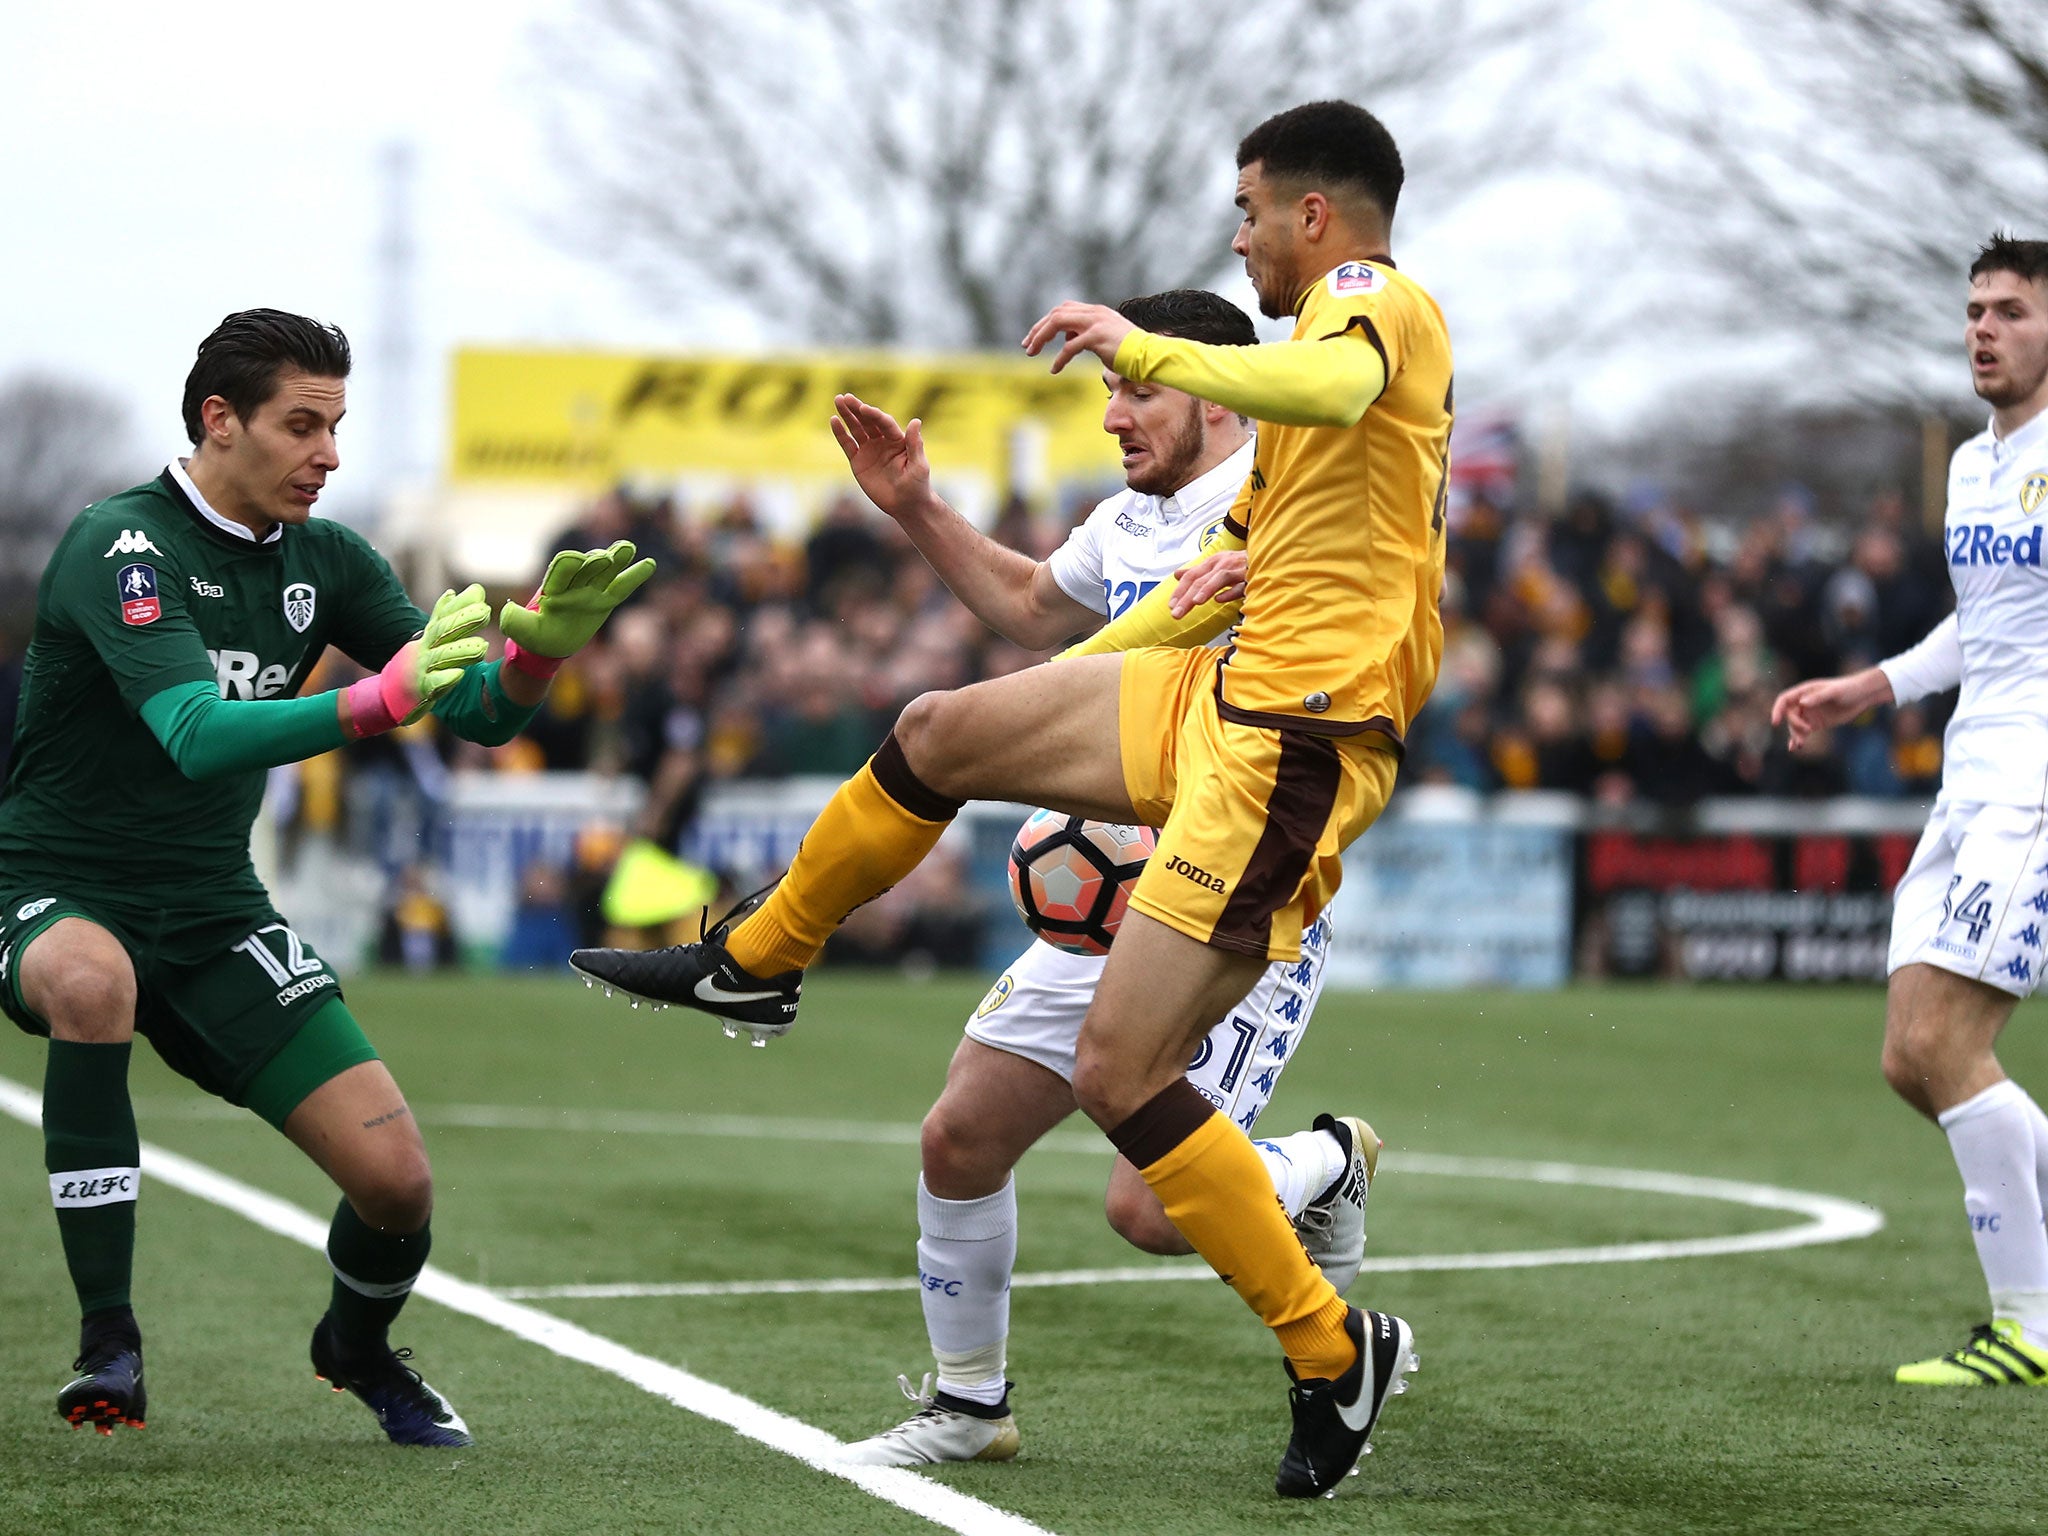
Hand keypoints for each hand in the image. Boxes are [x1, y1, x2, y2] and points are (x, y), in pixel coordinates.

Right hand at [342, 584, 488, 736]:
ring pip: (441, 657)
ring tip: (482, 646)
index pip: (445, 617)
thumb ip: (452, 615)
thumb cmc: (419, 663)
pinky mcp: (420, 690)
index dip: (461, 606)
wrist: (389, 695)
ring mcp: (421, 669)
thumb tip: (467, 590)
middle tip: (485, 612)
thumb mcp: (434, 638)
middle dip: (463, 621)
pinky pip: (432, 684)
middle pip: (443, 632)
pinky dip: (444, 679)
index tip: (479, 595)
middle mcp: (424, 649)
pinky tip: (459, 675)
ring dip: (460, 651)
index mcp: (430, 637)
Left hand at [500, 539, 656, 659]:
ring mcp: (591, 590)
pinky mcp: (605, 600)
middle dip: (595, 561)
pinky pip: (622, 587)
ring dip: (616, 558)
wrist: (549, 644)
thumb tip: (509, 607)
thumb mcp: (519, 630)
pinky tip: (649, 564)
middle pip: (587, 567)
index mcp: (553, 588)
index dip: (568, 565)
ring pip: (605, 571)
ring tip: (627, 548)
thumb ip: (513, 618)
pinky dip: (634, 576)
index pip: (562, 570)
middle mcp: (574, 584)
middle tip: (605, 558)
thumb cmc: (533, 636)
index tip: (574, 560)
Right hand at [829, 394, 930, 518]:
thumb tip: (916, 421)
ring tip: (838, 400)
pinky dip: (840, 433)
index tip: (863, 408)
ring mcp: (870, 450)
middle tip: (845, 397)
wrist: (906, 506)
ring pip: (856, 429)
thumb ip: (915, 444)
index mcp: (898, 440)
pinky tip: (834, 421)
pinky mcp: (858, 462)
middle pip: (868, 421)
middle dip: (857, 409)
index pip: (884, 423)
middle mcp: (882, 441)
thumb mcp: (919, 466)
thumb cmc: (918, 486)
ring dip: (847, 415)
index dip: (874, 415)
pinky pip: (848, 445)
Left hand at [1021, 301, 1136, 374]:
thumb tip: (1069, 341)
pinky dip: (1059, 359)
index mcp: (1096, 312)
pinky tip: (1055, 370)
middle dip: (1038, 329)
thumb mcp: (1104, 339)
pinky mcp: (1097, 337)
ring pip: (1057, 322)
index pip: (1064, 309)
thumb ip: (1086, 335)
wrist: (1150, 356)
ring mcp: (1095, 323)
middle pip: (1056, 313)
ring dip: (1041, 338)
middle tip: (1027, 346)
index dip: (1046, 322)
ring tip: (1032, 353)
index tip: (1034, 338)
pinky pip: (1070, 346)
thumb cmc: (1130, 353)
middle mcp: (1094, 313)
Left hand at [1169, 549, 1248, 616]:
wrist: (1266, 557)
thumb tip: (1177, 575)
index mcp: (1213, 562)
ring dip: (1205, 590)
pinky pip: (1240, 585)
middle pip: (1201, 580)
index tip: (1172, 605)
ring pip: (1218, 578)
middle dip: (1186, 597)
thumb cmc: (1239, 564)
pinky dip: (1230, 592)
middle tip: (1176, 613)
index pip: (1191, 576)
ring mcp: (1237, 569)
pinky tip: (1220, 600)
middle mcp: (1223, 563)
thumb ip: (1197, 572)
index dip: (1179, 590)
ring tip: (1195, 602)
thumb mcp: (1216, 565)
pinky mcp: (1251, 576)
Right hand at [1770, 667, 1892, 749]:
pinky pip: (1803, 732)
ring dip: (1796, 735)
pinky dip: (1798, 739)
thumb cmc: (1848, 689)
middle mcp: (1804, 702)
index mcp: (1804, 692)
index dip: (1777, 710)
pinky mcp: (1817, 723)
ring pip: (1795, 726)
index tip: (1775, 723)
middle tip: (1807, 731)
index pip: (1784, 700)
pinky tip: (1795, 748)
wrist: (1862, 696)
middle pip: (1789, 716)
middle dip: (1794, 725)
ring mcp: (1810, 713)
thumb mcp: (1834, 692)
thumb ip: (1817, 697)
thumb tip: (1802, 703)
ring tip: (1801, 744)